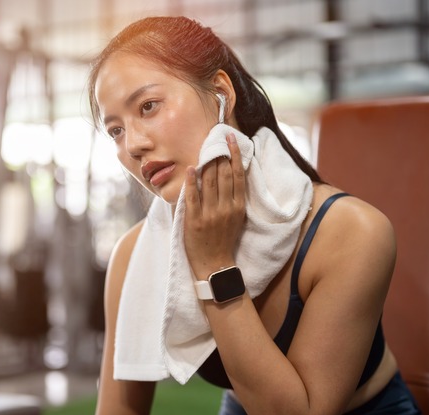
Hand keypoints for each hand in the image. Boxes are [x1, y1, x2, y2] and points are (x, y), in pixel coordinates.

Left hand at [184, 133, 245, 279]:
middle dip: (219, 153)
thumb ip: (232, 198)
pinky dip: (191, 181)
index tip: (231, 138)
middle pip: (223, 174)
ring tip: (204, 147)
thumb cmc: (224, 240)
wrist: (214, 265)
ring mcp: (210, 213)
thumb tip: (228, 173)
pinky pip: (193, 196)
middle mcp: (226, 207)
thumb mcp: (235, 218)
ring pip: (209, 181)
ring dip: (207, 162)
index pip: (237, 175)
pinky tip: (190, 168)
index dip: (234, 154)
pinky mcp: (194, 220)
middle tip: (215, 136)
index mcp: (238, 206)